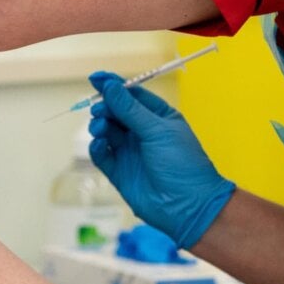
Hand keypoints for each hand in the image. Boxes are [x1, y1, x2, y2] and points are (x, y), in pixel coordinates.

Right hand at [86, 72, 234, 248]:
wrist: (187, 206)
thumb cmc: (181, 164)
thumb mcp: (157, 130)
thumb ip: (130, 109)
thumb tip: (110, 85)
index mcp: (158, 117)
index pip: (131, 95)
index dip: (113, 86)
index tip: (95, 78)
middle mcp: (142, 132)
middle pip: (115, 112)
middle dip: (105, 107)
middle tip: (100, 110)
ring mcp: (130, 152)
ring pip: (106, 131)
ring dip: (100, 126)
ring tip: (101, 129)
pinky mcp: (119, 172)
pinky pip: (102, 154)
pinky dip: (97, 147)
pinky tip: (100, 145)